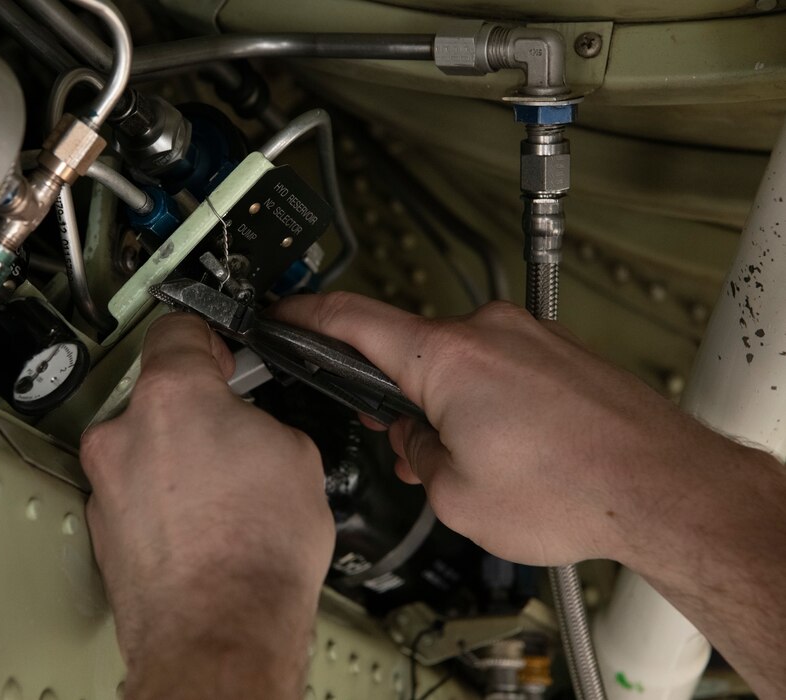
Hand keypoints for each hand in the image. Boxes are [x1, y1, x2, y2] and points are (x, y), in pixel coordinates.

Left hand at [80, 313, 333, 699]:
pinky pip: (136, 491)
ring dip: (177, 456)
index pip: (176, 329)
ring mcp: (108, 483)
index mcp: (172, 396)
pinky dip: (163, 498)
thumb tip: (252, 425)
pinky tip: (203, 524)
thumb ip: (260, 419)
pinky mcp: (103, 528)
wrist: (221, 632)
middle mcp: (125, 433)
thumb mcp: (296, 456)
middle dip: (197, 408)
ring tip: (223, 492)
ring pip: (145, 446)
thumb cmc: (255, 555)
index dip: (206, 335)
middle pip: (159, 394)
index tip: (217, 346)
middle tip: (235, 432)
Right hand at [272, 293, 748, 566]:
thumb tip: (416, 438)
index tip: (283, 312)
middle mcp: (485, 332)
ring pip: (456, 364)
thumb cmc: (575, 490)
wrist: (664, 489)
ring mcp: (526, 337)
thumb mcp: (456, 496)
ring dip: (447, 406)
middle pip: (408, 351)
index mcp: (445, 357)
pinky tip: (509, 447)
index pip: (351, 318)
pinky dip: (487, 402)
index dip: (305, 314)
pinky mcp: (556, 351)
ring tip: (477, 462)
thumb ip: (416, 455)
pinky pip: (498, 367)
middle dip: (397, 398)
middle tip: (405, 446)